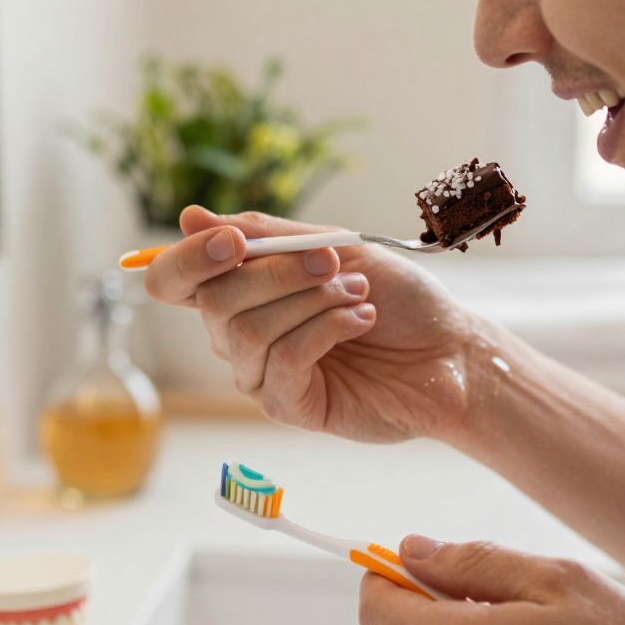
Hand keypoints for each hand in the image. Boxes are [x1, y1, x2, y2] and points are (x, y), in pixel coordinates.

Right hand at [142, 205, 478, 442]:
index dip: (189, 260)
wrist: (451, 349)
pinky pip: (284, 362)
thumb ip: (265, 235)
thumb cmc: (397, 297)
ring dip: (311, 301)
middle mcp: (240, 336)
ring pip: (247, 331)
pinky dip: (326, 330)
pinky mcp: (291, 407)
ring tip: (358, 294)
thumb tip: (189, 218)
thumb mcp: (334, 247)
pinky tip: (361, 320)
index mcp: (242, 292)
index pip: (174, 280)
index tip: (234, 241)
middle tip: (334, 263)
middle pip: (214, 302)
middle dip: (278, 273)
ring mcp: (262, 375)